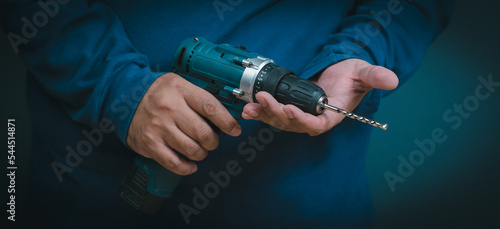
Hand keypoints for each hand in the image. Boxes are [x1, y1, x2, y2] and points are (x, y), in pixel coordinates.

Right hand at [127, 73, 241, 174]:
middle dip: (213, 142)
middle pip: (204, 133)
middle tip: (211, 141)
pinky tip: (190, 165)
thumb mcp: (179, 85)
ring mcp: (159, 127)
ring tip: (199, 150)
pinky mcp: (150, 143)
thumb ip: (200, 97)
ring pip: (192, 150)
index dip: (227, 122)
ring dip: (201, 154)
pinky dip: (186, 168)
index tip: (235, 130)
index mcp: (180, 89)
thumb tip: (227, 116)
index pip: (210, 107)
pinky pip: (174, 163)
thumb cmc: (159, 94)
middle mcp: (169, 107)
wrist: (125, 97)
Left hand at [241, 58, 397, 135]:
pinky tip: (248, 107)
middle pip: (292, 124)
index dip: (301, 120)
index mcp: (331, 116)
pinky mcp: (289, 109)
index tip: (288, 108)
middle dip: (276, 113)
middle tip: (263, 99)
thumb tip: (392, 80)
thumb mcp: (365, 73)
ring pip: (279, 121)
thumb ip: (376, 77)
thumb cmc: (353, 76)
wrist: (340, 73)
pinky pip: (273, 115)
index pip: (316, 124)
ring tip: (251, 105)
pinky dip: (260, 112)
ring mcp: (300, 116)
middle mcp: (314, 120)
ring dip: (264, 114)